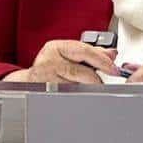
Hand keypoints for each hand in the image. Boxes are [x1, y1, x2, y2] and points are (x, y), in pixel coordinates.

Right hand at [4, 40, 121, 84]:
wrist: (29, 82)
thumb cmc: (51, 66)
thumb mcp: (69, 54)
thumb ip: (91, 53)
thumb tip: (112, 54)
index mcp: (56, 47)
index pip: (84, 51)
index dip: (102, 60)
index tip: (114, 69)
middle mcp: (48, 60)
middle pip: (79, 70)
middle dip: (96, 78)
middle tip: (104, 83)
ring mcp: (45, 78)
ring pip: (74, 85)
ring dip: (86, 88)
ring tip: (89, 88)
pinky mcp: (45, 92)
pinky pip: (67, 95)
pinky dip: (77, 95)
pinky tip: (77, 93)